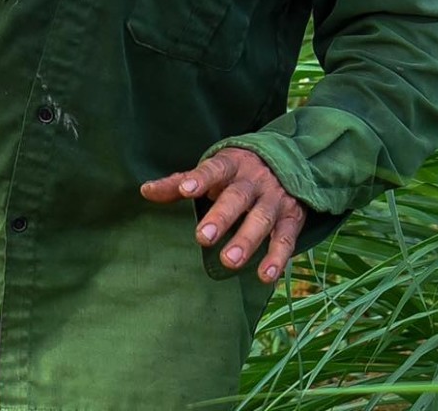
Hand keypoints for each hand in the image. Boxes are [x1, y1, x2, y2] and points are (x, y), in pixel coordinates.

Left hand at [140, 147, 305, 281]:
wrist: (288, 160)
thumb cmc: (237, 171)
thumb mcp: (212, 170)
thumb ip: (180, 182)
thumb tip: (144, 191)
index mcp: (231, 164)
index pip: (214, 170)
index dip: (200, 179)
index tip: (185, 191)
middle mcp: (254, 180)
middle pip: (238, 197)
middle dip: (221, 217)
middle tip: (202, 238)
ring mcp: (275, 198)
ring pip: (261, 219)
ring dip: (246, 241)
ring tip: (229, 262)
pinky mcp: (292, 218)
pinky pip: (286, 238)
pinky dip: (277, 258)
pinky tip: (266, 276)